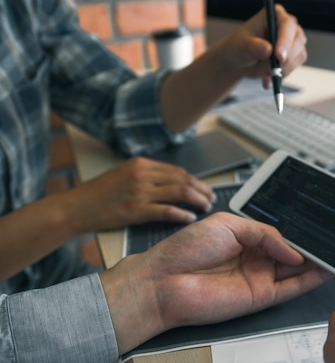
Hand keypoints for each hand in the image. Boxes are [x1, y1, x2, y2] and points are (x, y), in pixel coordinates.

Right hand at [61, 157, 215, 233]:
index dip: (195, 180)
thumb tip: (174, 182)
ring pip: (179, 193)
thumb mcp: (124, 174)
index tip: (204, 187)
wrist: (75, 207)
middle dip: (201, 189)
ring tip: (206, 207)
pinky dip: (182, 214)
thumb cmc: (99, 194)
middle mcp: (142, 175)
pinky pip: (166, 211)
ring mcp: (139, 192)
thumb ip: (147, 175)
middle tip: (211, 197)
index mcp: (141, 164)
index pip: (177, 171)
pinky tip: (191, 218)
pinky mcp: (136, 211)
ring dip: (197, 200)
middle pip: (183, 180)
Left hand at [101, 212, 330, 352]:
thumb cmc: (187, 248)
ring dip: (318, 263)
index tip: (320, 224)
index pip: (282, 234)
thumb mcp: (229, 225)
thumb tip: (293, 248)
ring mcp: (260, 278)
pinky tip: (325, 271)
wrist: (165, 281)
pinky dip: (310, 281)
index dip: (301, 231)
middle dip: (315, 246)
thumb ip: (265, 233)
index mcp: (248, 238)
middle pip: (294, 252)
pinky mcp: (261, 297)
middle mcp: (257, 258)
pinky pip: (291, 289)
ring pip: (297, 270)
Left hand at [214, 4, 307, 85]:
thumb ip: (254, 47)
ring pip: (299, 54)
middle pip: (298, 39)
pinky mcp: (294, 55)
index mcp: (274, 15)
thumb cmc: (239, 47)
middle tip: (273, 70)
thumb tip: (268, 49)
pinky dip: (283, 73)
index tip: (279, 56)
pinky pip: (295, 65)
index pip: (287, 25)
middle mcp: (287, 26)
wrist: (240, 61)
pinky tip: (268, 76)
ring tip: (265, 72)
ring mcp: (292, 40)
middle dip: (287, 57)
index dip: (285, 40)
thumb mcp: (242, 46)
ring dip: (283, 67)